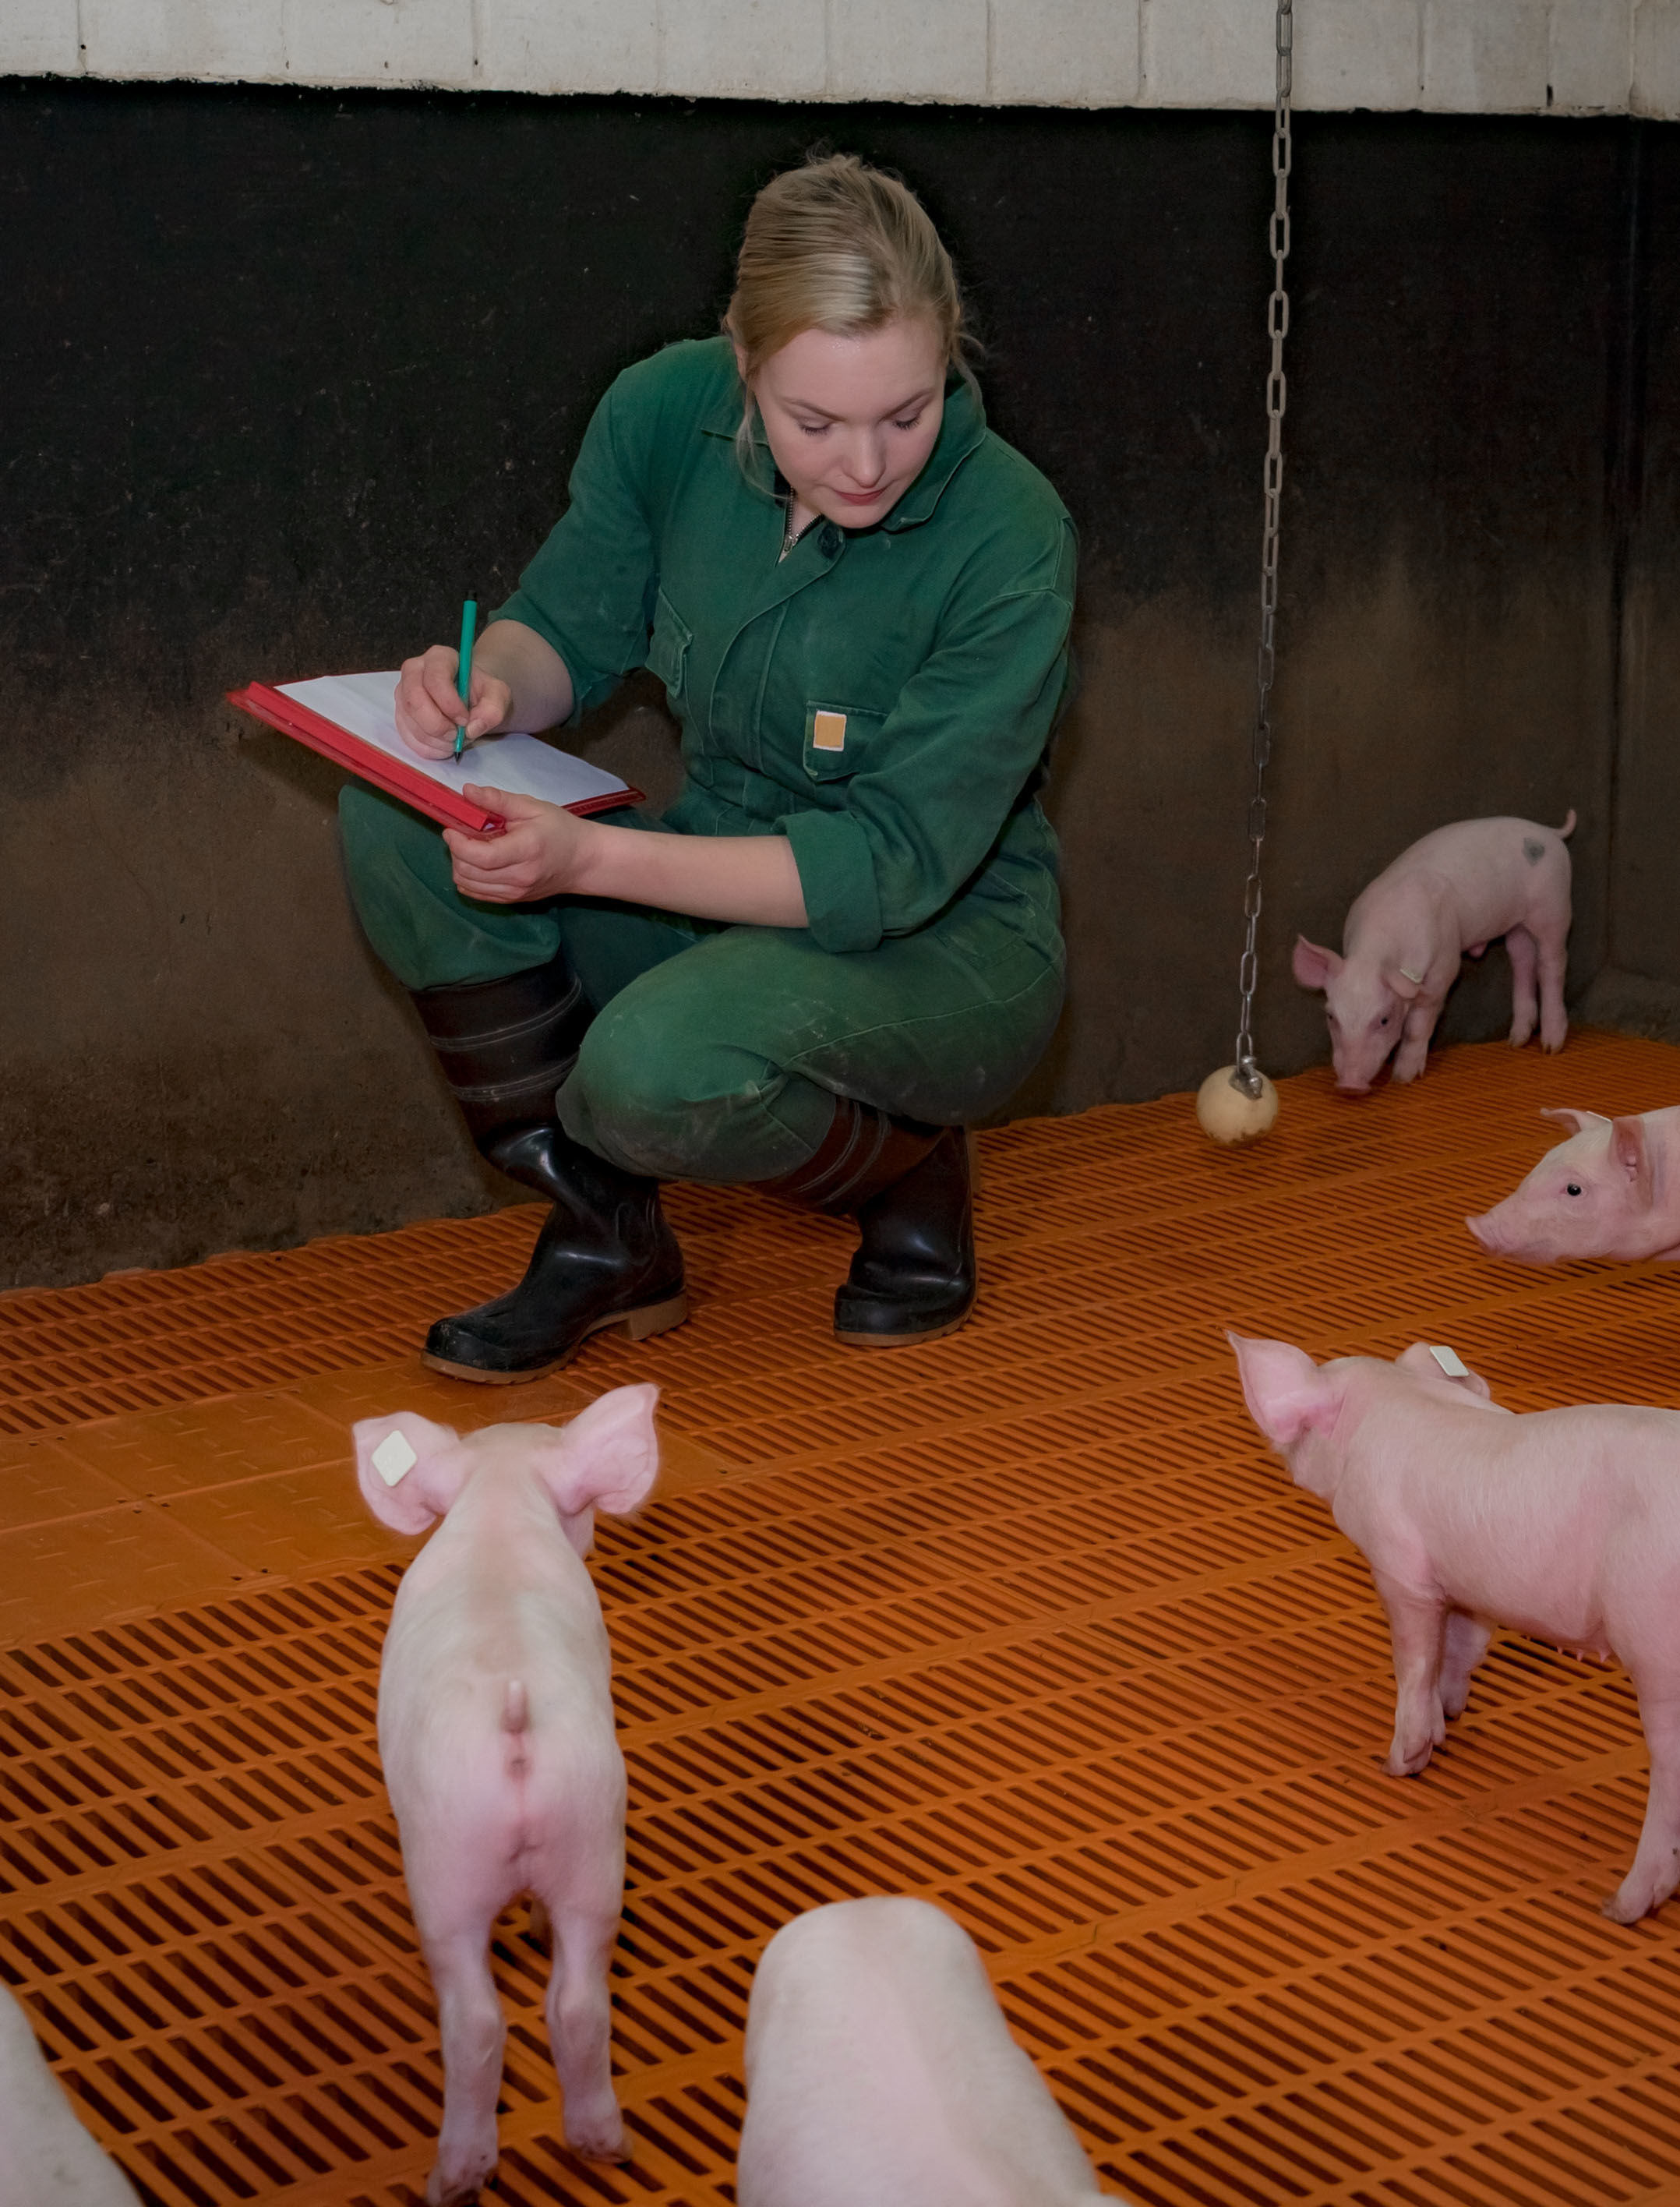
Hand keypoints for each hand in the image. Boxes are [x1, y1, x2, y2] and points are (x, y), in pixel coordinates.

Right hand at [395, 644, 513, 758]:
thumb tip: (472, 728)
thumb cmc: (480, 692)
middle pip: (414, 701)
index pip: (435, 679)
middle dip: (437, 725)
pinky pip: (408, 738)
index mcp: (438, 658)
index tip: (465, 719)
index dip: (449, 704)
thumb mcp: (498, 695)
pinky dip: (428, 748)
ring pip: (409, 723)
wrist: (470, 699)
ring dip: (435, 740)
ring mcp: (403, 694)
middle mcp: (414, 671)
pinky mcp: (400, 715)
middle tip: (457, 735)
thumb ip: (493, 708)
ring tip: (455, 739)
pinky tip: (444, 744)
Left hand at [443, 786, 594, 902]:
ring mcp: (515, 892)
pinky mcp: (512, 900)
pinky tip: (475, 863)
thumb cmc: (560, 829)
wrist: (582, 861)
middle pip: (468, 872)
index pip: (480, 856)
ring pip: (468, 885)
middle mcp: (518, 877)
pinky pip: (476, 894)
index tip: (452, 829)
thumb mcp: (532, 807)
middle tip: (461, 834)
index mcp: (525, 850)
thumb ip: (498, 799)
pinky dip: (467, 878)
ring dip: (459, 865)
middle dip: (455, 852)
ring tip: (470, 848)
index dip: (458, 844)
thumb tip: (467, 791)